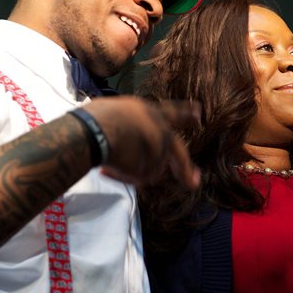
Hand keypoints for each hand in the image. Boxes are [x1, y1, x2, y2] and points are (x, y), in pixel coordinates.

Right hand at [82, 96, 200, 188]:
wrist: (93, 132)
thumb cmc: (96, 119)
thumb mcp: (118, 111)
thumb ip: (133, 123)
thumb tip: (129, 136)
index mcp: (151, 112)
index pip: (172, 111)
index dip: (186, 113)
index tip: (198, 113)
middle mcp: (160, 130)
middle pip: (178, 152)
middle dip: (186, 171)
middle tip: (194, 182)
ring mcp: (159, 149)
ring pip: (149, 170)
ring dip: (129, 172)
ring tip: (107, 163)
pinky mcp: (151, 166)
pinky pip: (136, 178)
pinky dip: (121, 177)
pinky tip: (105, 169)